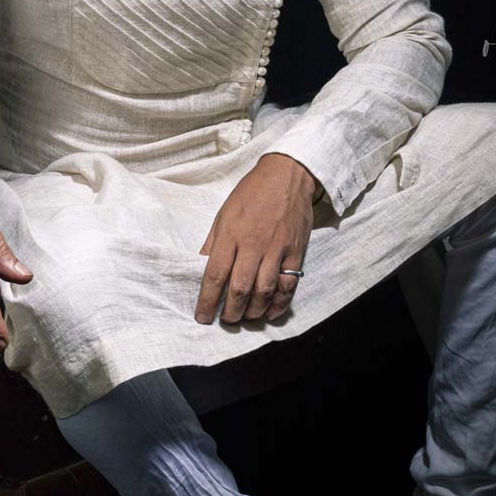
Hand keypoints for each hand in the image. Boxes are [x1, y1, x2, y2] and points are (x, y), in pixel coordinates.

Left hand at [194, 152, 315, 324]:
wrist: (286, 175)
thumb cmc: (251, 193)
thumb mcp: (224, 213)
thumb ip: (213, 243)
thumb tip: (200, 269)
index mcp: (231, 233)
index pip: (215, 274)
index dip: (207, 301)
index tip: (201, 316)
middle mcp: (253, 243)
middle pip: (239, 289)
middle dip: (230, 312)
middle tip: (225, 320)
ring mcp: (276, 248)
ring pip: (264, 291)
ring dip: (252, 312)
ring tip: (244, 317)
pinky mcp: (295, 251)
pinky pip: (288, 285)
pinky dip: (279, 305)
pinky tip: (270, 313)